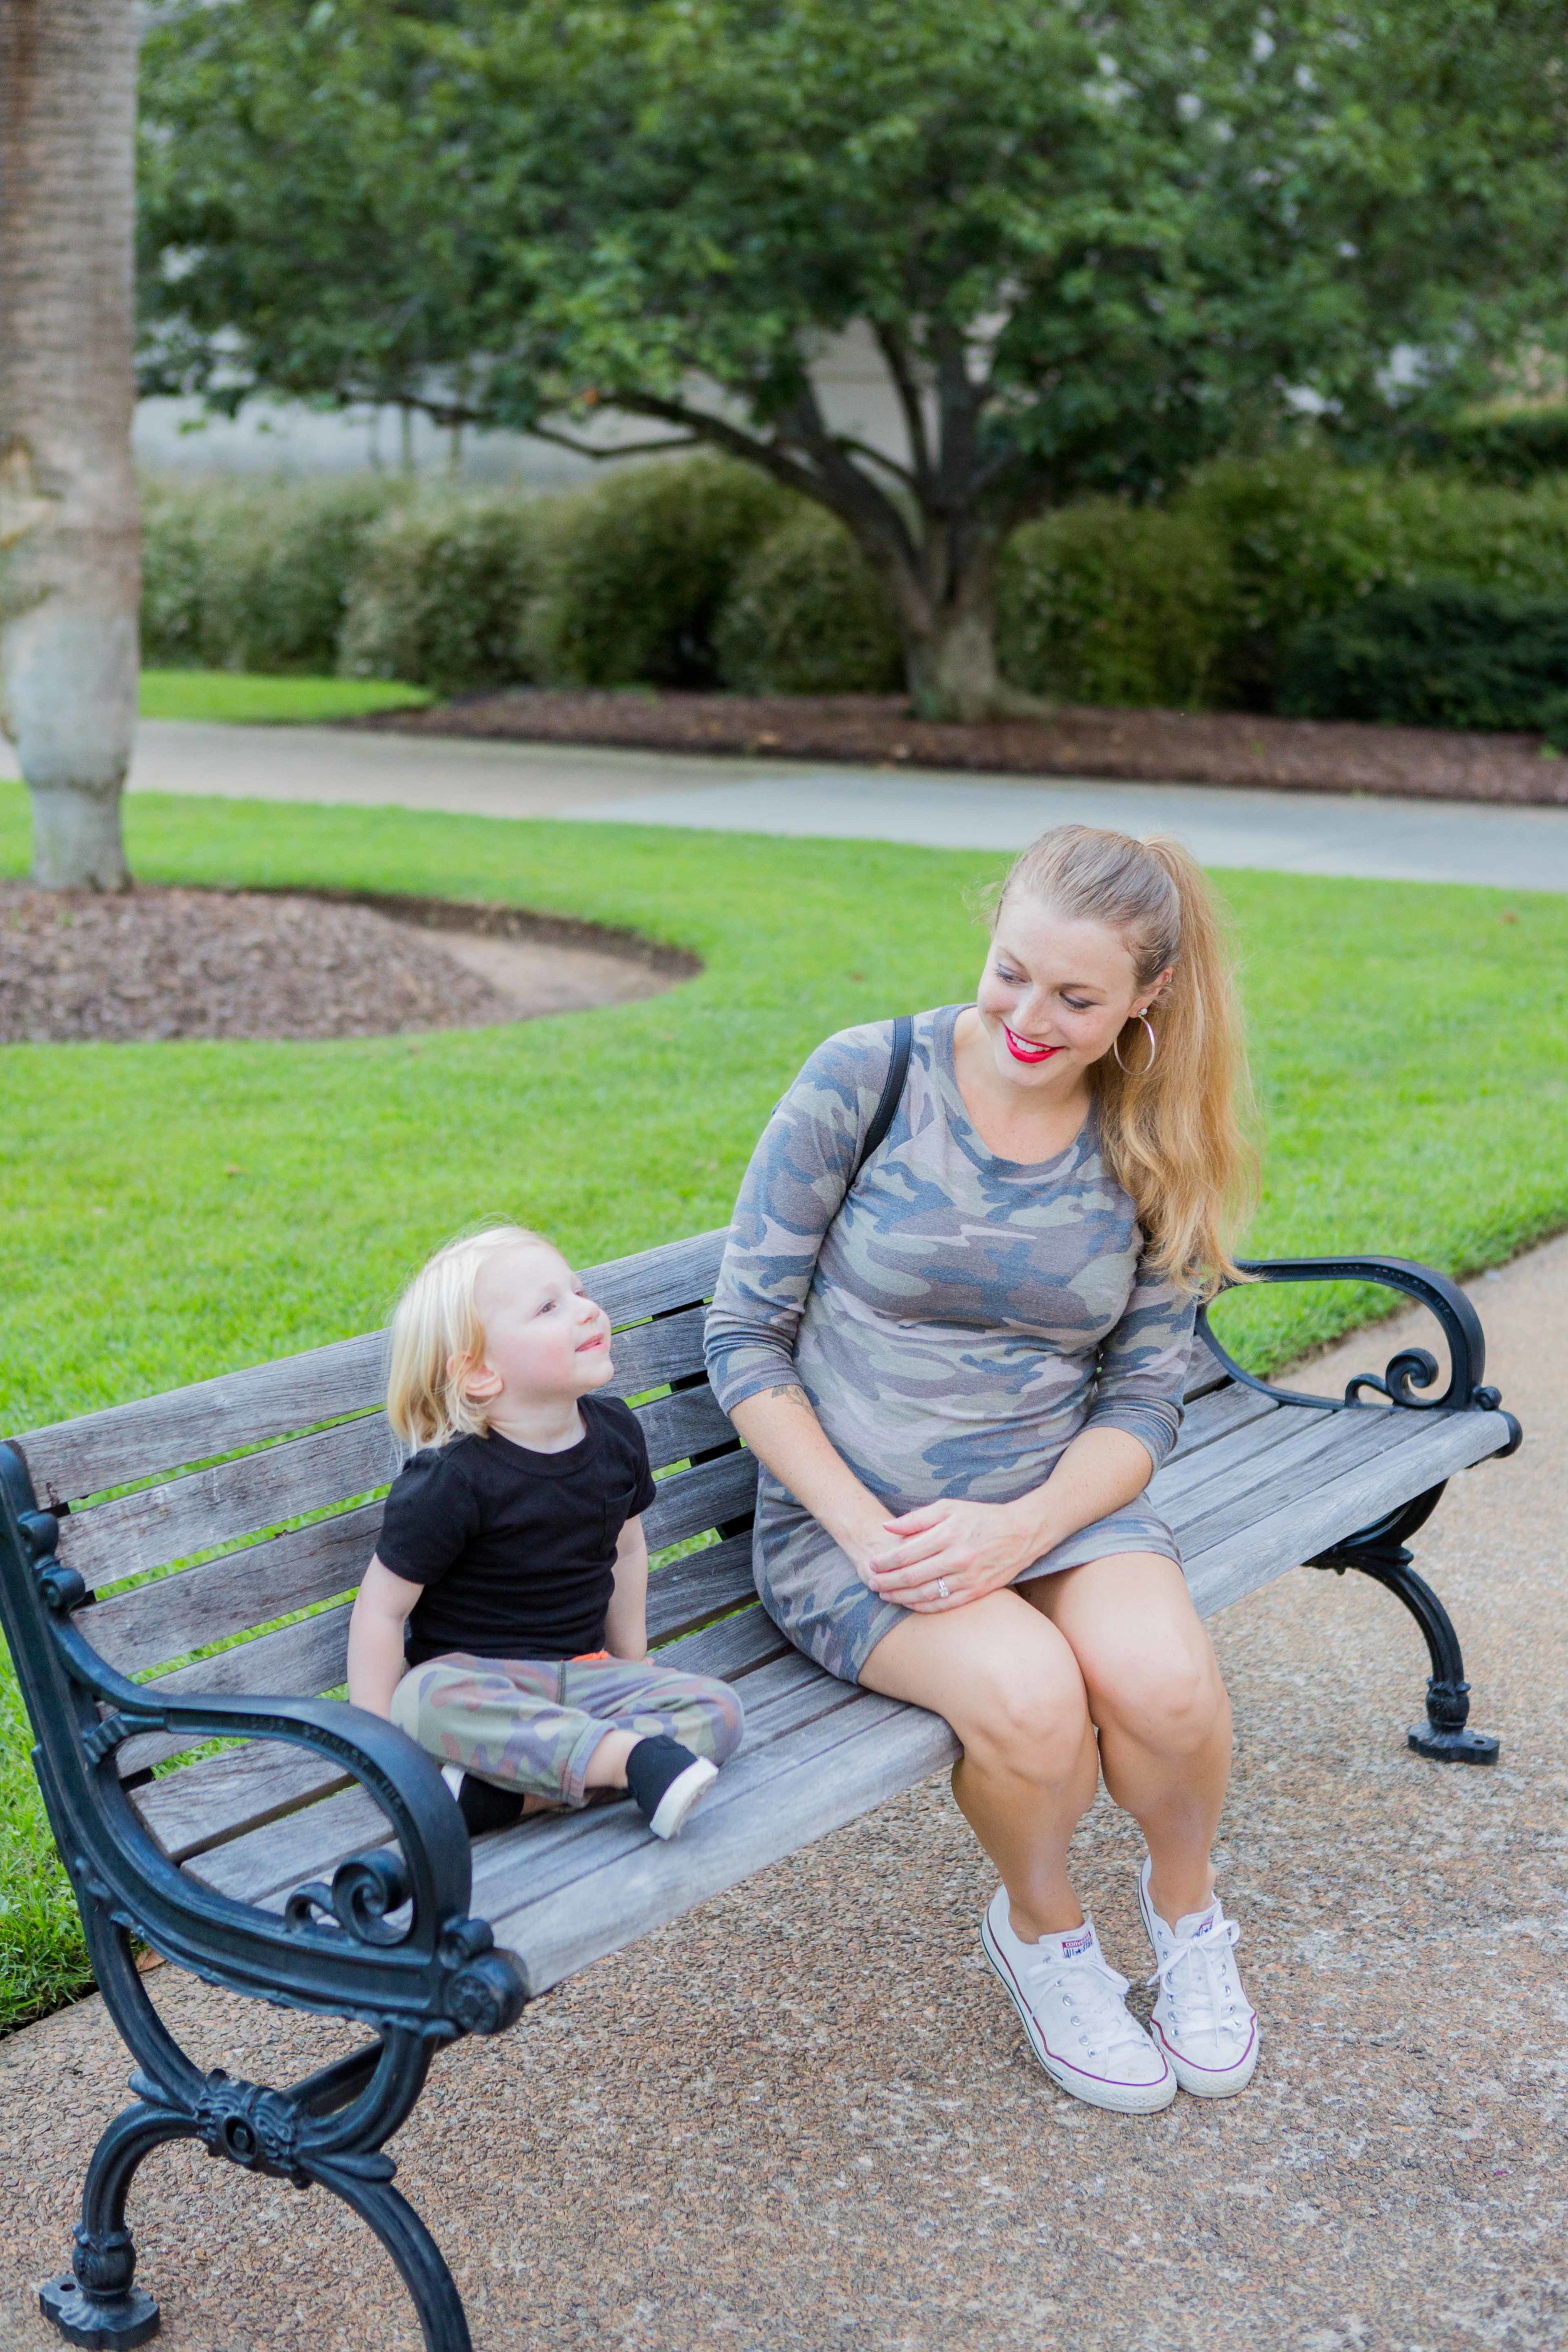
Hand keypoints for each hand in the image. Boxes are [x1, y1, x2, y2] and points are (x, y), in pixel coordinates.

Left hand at [861, 1497, 1046, 1612]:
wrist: (1021, 1533)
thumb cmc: (981, 1517)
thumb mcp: (949, 1507)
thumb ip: (916, 1518)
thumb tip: (887, 1527)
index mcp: (948, 1534)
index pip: (906, 1553)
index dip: (884, 1561)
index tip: (872, 1564)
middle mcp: (958, 1558)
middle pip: (912, 1576)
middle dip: (887, 1582)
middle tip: (871, 1583)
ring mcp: (968, 1578)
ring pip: (926, 1594)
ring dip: (901, 1597)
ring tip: (885, 1595)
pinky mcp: (977, 1592)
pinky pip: (944, 1605)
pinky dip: (923, 1607)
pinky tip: (910, 1604)